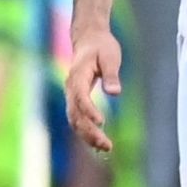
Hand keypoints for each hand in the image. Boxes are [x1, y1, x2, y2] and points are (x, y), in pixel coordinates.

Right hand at [64, 26, 121, 152]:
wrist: (89, 39)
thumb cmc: (101, 46)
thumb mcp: (110, 56)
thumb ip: (111, 75)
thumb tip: (115, 93)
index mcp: (77, 77)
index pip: (80, 98)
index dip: (89, 111)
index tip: (102, 122)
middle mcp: (71, 89)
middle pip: (75, 115)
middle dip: (89, 132)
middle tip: (106, 145)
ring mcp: (72, 95)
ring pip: (75, 120)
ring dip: (88, 135)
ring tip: (105, 148)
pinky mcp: (77, 99)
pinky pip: (78, 118)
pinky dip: (86, 131)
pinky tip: (99, 142)